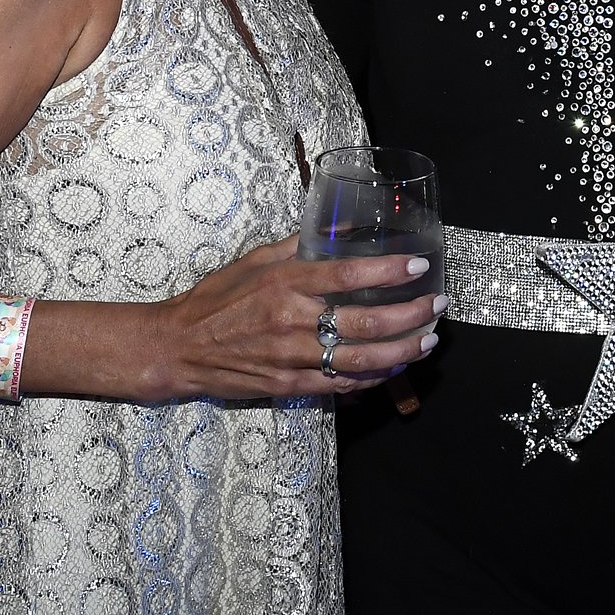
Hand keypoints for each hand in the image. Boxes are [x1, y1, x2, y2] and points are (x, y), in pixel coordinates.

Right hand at [151, 238, 442, 399]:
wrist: (178, 347)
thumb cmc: (216, 299)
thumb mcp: (254, 260)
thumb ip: (297, 246)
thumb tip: (337, 229)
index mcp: (284, 282)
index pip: (347, 274)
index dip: (388, 271)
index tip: (417, 266)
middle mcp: (291, 320)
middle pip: (365, 321)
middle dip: (410, 315)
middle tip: (437, 306)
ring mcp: (290, 357)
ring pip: (360, 359)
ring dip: (402, 351)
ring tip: (428, 340)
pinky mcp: (287, 386)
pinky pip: (340, 385)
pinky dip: (372, 378)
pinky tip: (394, 368)